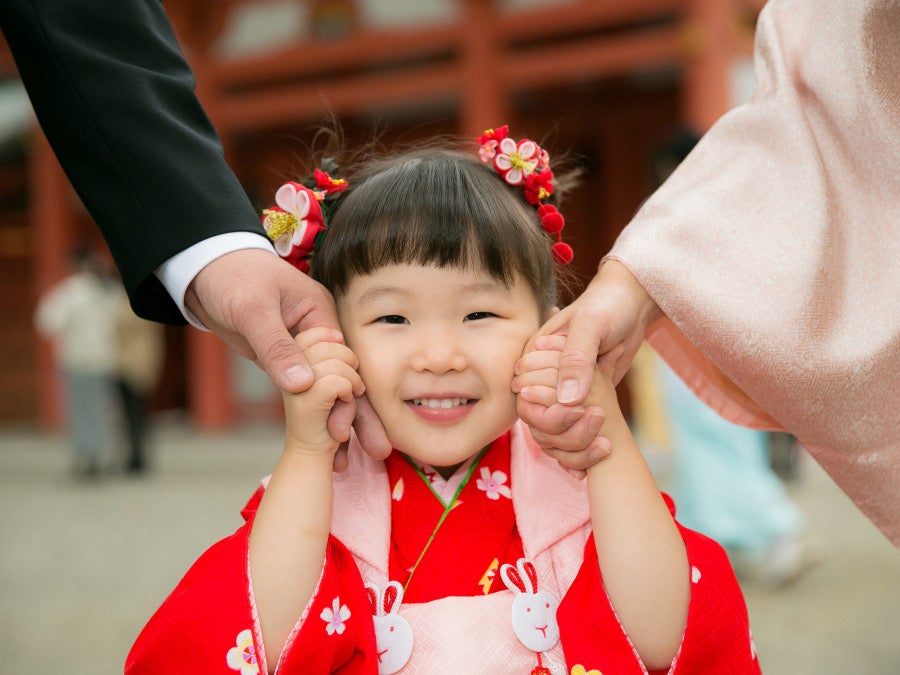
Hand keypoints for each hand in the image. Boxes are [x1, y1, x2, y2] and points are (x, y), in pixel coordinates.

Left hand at [186, 249, 391, 462]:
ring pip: (328, 391)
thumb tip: (303, 386)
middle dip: (359, 418)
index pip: (345, 363)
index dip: (349, 398)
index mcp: (321, 314)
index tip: (345, 431)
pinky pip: (307, 391)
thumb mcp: (254, 311)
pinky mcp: (285, 360)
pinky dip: (316, 415)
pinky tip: (324, 442)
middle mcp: (320, 333)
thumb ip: (278, 348)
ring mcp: (304, 348)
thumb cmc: (233, 278)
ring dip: (339, 422)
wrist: (205, 269)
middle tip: (378, 453)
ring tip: (345, 462)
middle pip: (346, 380)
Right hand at [513, 260, 659, 469]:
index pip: (526, 392)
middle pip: (539, 411)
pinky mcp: (583, 391)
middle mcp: (544, 370)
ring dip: (579, 429)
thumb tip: (567, 399)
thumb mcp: (591, 327)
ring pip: (558, 419)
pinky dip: (589, 427)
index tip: (578, 408)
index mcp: (535, 352)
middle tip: (596, 415)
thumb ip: (577, 360)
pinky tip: (602, 433)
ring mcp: (564, 382)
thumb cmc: (607, 307)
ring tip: (603, 424)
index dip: (547, 408)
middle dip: (566, 423)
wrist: (632, 306)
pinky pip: (577, 417)